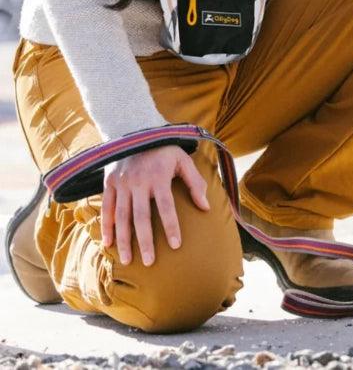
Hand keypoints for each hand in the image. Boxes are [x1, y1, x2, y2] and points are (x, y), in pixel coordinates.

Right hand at [101, 144, 209, 265]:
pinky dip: (107, 226)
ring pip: (122, 216)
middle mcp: (139, 181)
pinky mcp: (109, 183)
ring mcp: (122, 183)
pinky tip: (108, 244)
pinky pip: (107, 208)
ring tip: (128, 260)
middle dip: (145, 241)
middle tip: (150, 262)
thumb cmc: (164, 149)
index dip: (171, 226)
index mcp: (159, 176)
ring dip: (124, 240)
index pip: (166, 206)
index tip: (176, 245)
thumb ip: (195, 183)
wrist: (136, 130)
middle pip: (141, 217)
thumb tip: (206, 207)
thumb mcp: (183, 160)